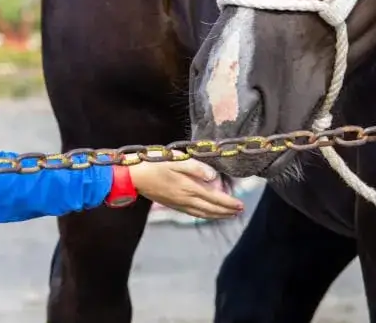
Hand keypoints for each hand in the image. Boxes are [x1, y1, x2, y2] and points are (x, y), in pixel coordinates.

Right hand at [127, 153, 244, 219]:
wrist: (134, 177)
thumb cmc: (155, 164)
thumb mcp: (176, 160)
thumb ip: (196, 168)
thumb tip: (214, 177)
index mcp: (190, 188)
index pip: (215, 198)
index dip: (229, 202)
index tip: (241, 205)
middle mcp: (187, 199)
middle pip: (211, 209)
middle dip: (226, 211)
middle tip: (239, 212)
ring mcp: (179, 204)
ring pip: (203, 213)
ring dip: (217, 215)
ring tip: (228, 215)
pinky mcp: (173, 205)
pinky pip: (194, 213)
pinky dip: (205, 215)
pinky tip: (207, 214)